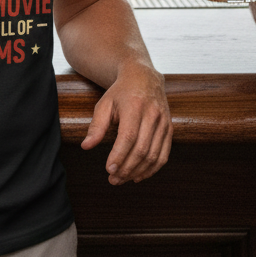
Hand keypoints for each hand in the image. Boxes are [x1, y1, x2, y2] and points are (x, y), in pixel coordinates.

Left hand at [81, 61, 171, 184]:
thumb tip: (86, 146)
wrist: (143, 77)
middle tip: (113, 179)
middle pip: (141, 149)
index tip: (108, 170)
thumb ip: (96, 125)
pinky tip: (139, 176)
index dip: (119, 156)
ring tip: (123, 179)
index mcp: (135, 105)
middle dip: (127, 168)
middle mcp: (152, 114)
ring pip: (154, 155)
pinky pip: (164, 154)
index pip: (128, 137)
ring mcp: (164, 122)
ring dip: (138, 172)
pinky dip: (152, 169)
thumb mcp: (105, 103)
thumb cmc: (121, 92)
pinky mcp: (169, 128)